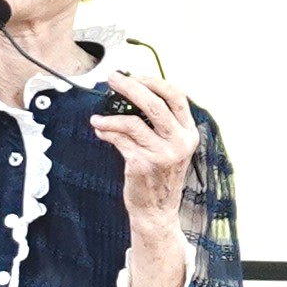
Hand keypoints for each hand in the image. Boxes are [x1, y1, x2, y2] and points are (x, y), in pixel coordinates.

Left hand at [94, 69, 197, 224]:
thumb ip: (158, 124)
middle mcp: (179, 142)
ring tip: (97, 117)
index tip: (135, 76)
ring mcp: (162, 154)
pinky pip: (119, 140)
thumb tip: (131, 95)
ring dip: (110, 116)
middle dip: (130, 87)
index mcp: (188, 133)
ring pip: (133, 122)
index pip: (176, 96)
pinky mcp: (142, 164)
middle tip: (112, 79)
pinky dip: (106, 132)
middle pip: (155, 104)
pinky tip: (99, 130)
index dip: (154, 81)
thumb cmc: (159, 175)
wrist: (157, 210)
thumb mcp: (169, 147)